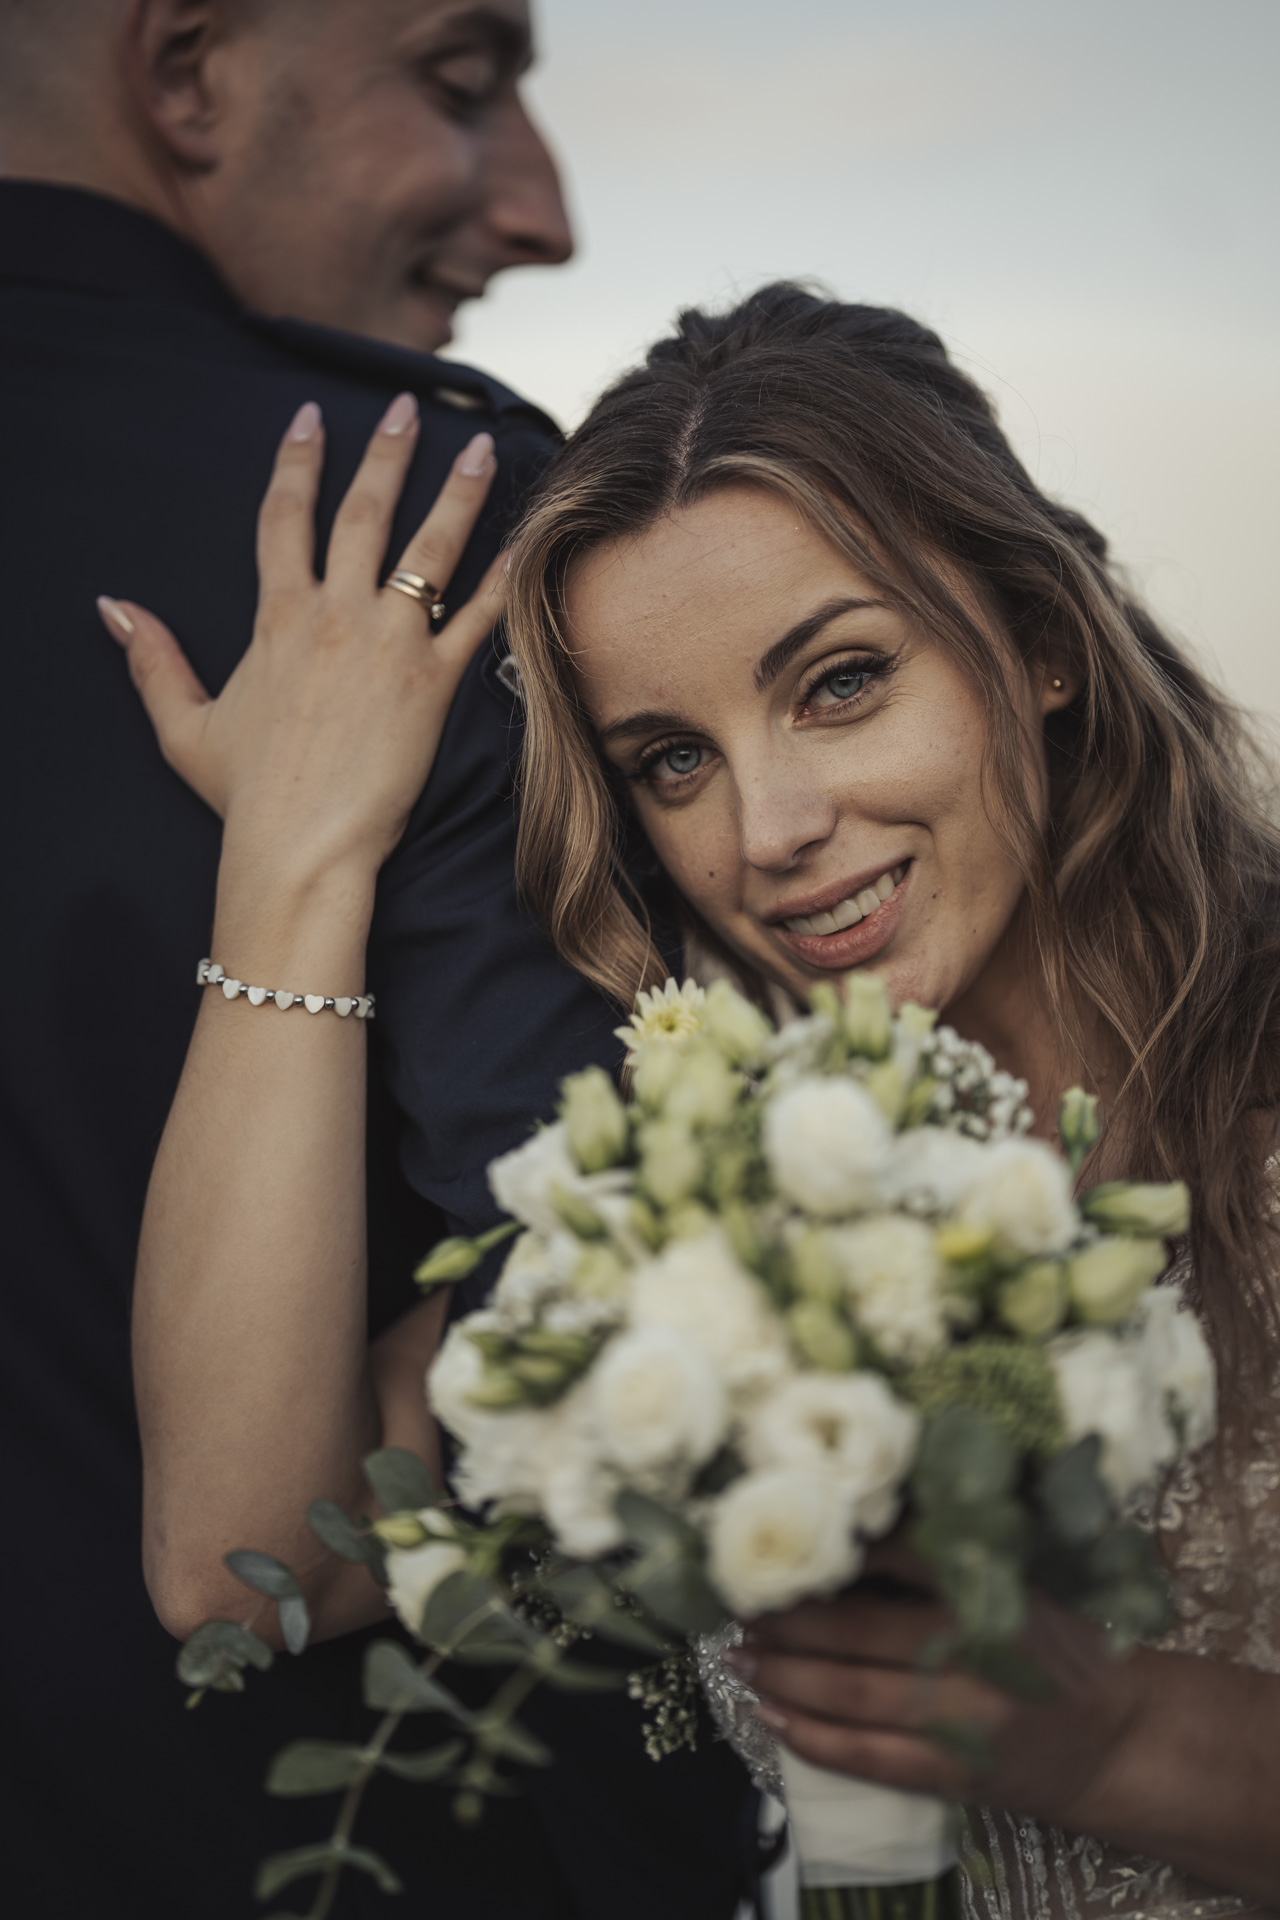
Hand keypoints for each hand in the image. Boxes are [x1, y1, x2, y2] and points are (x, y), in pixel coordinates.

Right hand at [98, 394, 503, 888]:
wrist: (301, 841)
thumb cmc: (246, 794)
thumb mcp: (184, 724)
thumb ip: (153, 659)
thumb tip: (112, 609)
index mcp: (277, 616)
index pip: (283, 517)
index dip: (296, 463)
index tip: (310, 419)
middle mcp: (334, 614)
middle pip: (361, 512)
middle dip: (385, 452)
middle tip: (404, 406)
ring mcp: (387, 643)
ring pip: (427, 548)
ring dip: (456, 493)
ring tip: (478, 449)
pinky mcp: (432, 681)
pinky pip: (475, 618)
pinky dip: (500, 580)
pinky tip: (522, 543)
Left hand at [732, 1542, 1148, 1826]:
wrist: (1120, 1743)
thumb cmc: (1063, 1648)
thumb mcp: (1024, 1583)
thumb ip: (955, 1554)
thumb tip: (865, 1514)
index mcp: (992, 1594)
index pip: (902, 1555)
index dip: (837, 1547)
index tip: (785, 1533)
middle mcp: (973, 1655)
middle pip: (858, 1630)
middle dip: (787, 1618)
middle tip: (736, 1601)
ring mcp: (962, 1720)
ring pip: (851, 1695)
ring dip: (784, 1675)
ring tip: (739, 1657)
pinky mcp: (954, 1774)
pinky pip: (868, 1757)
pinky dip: (814, 1739)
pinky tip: (772, 1717)